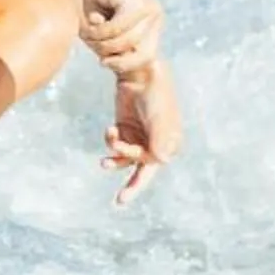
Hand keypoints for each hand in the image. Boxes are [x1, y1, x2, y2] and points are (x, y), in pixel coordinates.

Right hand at [78, 0, 162, 76]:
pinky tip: (92, 19)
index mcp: (152, 25)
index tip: (105, 64)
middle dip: (118, 59)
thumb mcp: (105, 31)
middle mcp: (156, 17)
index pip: (148, 57)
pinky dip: (100, 29)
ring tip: (89, 32)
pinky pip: (118, 29)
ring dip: (102, 42)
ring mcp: (149, 10)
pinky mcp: (137, 3)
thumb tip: (115, 67)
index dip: (126, 65)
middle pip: (144, 55)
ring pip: (127, 43)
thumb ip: (113, 48)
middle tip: (99, 56)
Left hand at [102, 62, 182, 204]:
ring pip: (125, 159)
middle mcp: (155, 143)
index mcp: (169, 142)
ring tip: (105, 162)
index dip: (141, 165)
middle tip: (120, 202)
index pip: (154, 165)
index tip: (134, 153)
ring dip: (116, 159)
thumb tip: (163, 161)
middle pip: (142, 171)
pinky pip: (116, 146)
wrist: (138, 72)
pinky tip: (111, 130)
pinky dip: (111, 142)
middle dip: (132, 187)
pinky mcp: (125, 129)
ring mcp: (139, 137)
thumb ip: (159, 138)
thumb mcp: (158, 116)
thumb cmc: (154, 94)